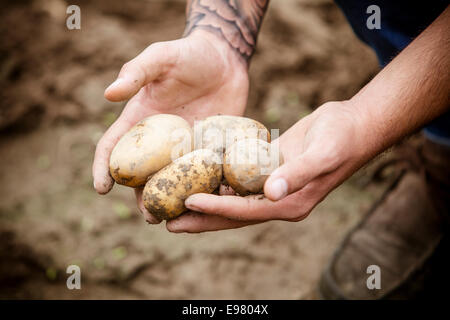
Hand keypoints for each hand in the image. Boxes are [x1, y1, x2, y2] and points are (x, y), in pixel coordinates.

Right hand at [92, 31, 248, 222]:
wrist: (225, 60)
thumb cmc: (189, 55)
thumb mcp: (161, 58)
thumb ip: (137, 72)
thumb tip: (109, 94)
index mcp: (141, 121)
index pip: (115, 148)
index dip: (104, 168)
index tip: (101, 188)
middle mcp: (161, 140)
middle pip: (145, 175)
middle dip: (143, 198)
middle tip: (149, 216)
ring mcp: (186, 147)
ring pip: (174, 181)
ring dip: (173, 201)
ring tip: (177, 219)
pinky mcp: (210, 149)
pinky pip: (205, 173)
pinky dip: (205, 189)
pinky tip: (210, 203)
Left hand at [167, 101, 371, 232]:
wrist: (355, 125)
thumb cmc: (342, 138)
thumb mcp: (323, 154)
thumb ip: (298, 174)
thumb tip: (271, 193)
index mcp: (289, 204)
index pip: (245, 211)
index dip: (216, 208)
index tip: (188, 203)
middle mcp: (278, 201)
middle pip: (231, 215)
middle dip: (201, 219)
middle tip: (168, 223)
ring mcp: (272, 187)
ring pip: (231, 199)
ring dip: (204, 203)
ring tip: (173, 205)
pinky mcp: (268, 170)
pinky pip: (238, 179)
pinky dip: (218, 181)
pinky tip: (197, 177)